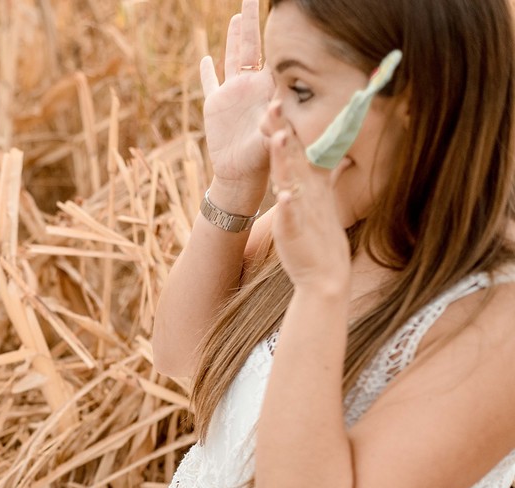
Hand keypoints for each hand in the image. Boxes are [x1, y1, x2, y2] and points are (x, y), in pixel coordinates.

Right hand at [199, 0, 273, 201]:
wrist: (240, 177)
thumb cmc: (261, 160)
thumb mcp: (269, 140)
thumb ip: (273, 123)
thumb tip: (276, 110)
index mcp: (267, 88)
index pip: (272, 50)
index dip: (274, 28)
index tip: (278, 7)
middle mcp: (251, 86)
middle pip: (251, 44)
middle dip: (251, 19)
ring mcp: (233, 94)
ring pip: (233, 57)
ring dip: (235, 37)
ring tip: (237, 17)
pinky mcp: (215, 106)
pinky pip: (211, 83)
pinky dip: (207, 71)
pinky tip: (205, 58)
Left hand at [263, 103, 350, 291]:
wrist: (324, 273)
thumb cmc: (317, 236)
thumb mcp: (319, 198)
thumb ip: (321, 174)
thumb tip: (330, 152)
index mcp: (309, 182)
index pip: (297, 148)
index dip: (287, 124)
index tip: (278, 97)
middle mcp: (306, 190)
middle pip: (293, 154)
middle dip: (282, 129)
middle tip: (274, 101)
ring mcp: (302, 208)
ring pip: (292, 179)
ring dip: (285, 159)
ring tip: (277, 137)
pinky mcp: (295, 230)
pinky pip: (292, 216)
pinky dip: (289, 205)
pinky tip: (285, 194)